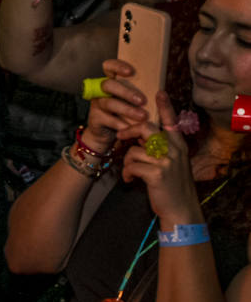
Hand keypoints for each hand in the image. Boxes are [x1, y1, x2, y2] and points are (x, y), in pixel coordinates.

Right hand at [82, 58, 152, 152]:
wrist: (111, 135)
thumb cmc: (129, 115)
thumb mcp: (137, 102)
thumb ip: (144, 94)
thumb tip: (161, 92)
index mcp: (113, 82)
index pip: (109, 67)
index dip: (117, 66)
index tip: (130, 72)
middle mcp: (102, 91)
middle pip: (108, 85)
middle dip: (126, 92)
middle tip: (142, 101)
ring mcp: (97, 104)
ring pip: (109, 103)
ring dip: (127, 109)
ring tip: (143, 117)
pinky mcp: (95, 118)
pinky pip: (107, 119)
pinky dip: (121, 124)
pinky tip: (131, 128)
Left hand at [122, 92, 201, 222]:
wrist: (180, 209)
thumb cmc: (171, 185)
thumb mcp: (170, 162)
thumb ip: (159, 148)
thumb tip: (140, 137)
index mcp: (178, 145)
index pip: (171, 121)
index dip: (165, 106)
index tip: (159, 91)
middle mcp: (174, 150)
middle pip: (146, 128)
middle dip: (129, 130)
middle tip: (121, 136)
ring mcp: (166, 162)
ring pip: (134, 150)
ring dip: (127, 162)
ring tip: (130, 172)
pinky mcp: (156, 174)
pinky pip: (131, 165)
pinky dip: (126, 173)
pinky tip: (130, 181)